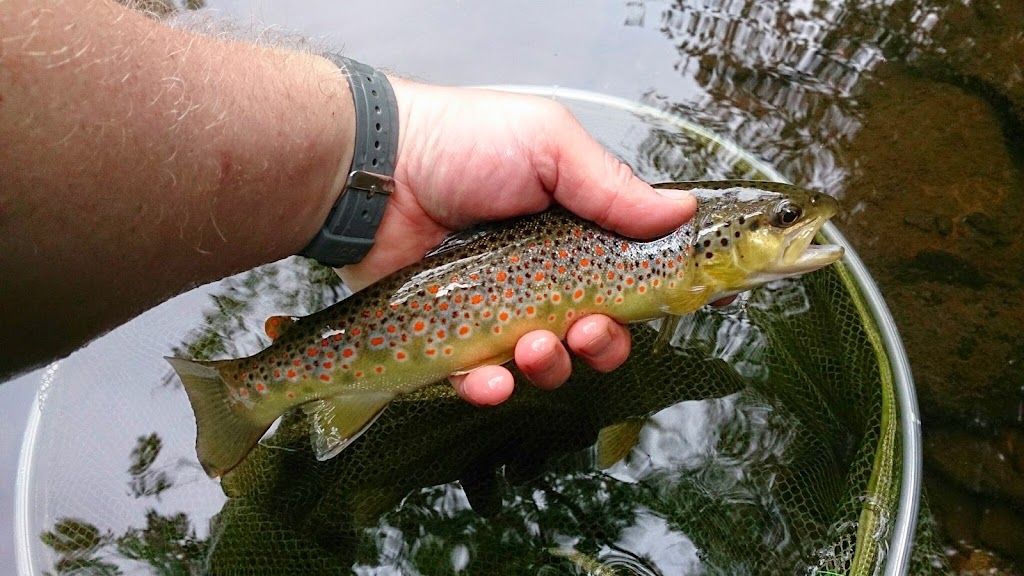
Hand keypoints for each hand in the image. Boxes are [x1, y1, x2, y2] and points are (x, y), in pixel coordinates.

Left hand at [337, 79, 697, 405]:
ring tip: (535, 346)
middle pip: (597, 329)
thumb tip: (682, 210)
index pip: (631, 270)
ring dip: (553, 365)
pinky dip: (491, 387)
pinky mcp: (455, 335)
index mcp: (575, 230)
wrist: (377, 167)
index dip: (658, 291)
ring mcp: (499, 308)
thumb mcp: (550, 145)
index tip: (684, 305)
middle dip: (604, 341)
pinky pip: (482, 379)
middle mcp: (544, 273)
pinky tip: (492, 379)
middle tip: (589, 329)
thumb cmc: (463, 143)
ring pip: (546, 361)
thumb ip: (613, 186)